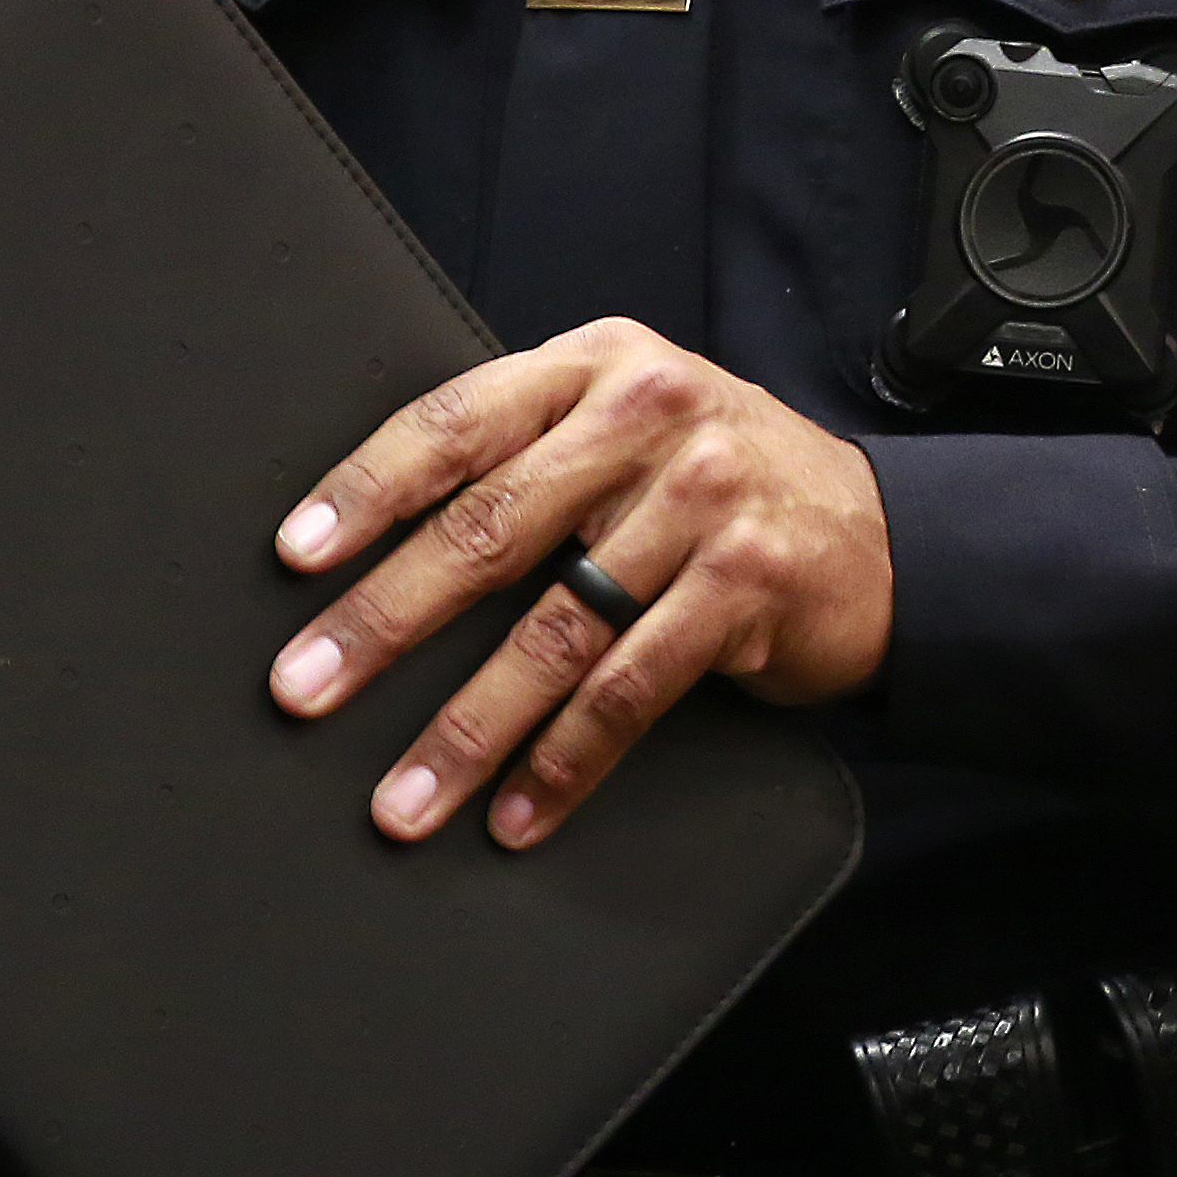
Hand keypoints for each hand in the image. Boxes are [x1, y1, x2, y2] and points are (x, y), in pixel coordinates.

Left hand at [265, 317, 890, 849]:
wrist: (881, 535)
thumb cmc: (716, 480)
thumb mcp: (627, 420)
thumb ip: (530, 446)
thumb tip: (376, 535)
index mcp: (595, 364)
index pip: (456, 420)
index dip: (368, 488)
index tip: (296, 555)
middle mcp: (648, 415)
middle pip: (489, 527)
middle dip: (383, 619)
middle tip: (307, 685)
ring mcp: (704, 498)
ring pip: (554, 629)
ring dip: (466, 727)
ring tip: (401, 795)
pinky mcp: (746, 585)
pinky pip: (630, 689)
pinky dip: (563, 763)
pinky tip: (514, 812)